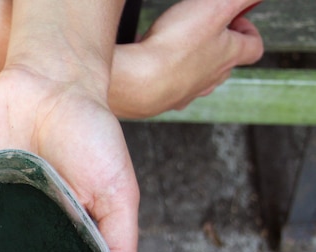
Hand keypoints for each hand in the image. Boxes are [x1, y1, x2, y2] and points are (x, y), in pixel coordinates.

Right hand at [110, 0, 263, 118]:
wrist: (139, 81)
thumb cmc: (176, 45)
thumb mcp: (215, 7)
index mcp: (228, 56)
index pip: (254, 48)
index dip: (250, 31)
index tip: (236, 19)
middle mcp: (211, 78)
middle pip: (225, 66)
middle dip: (219, 47)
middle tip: (204, 30)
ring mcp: (186, 93)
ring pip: (198, 79)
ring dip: (192, 64)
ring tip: (176, 47)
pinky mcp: (161, 100)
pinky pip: (168, 88)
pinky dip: (164, 75)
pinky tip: (150, 63)